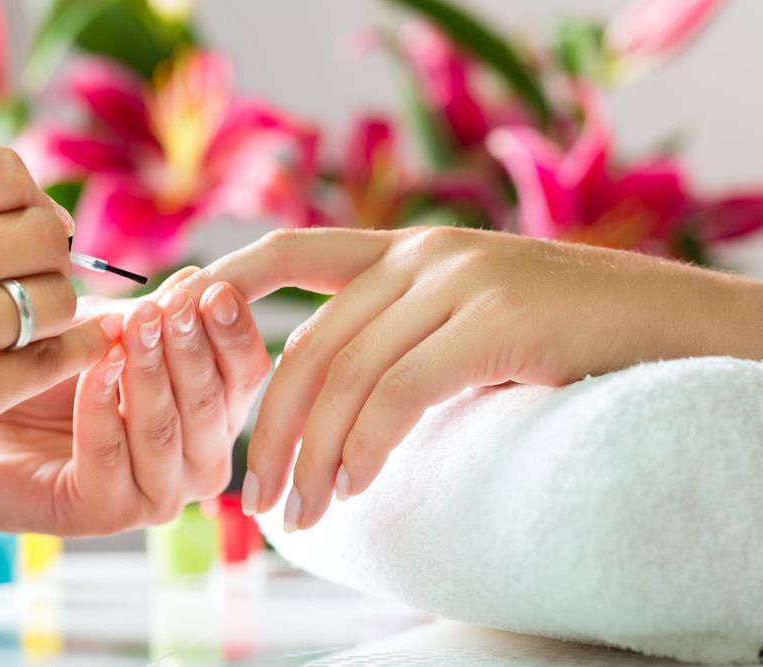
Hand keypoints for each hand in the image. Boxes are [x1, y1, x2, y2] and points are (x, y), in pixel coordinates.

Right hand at [0, 147, 111, 564]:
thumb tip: (36, 211)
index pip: (0, 171)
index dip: (34, 203)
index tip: (33, 239)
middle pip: (41, 231)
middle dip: (56, 261)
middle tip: (38, 289)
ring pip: (56, 296)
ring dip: (58, 316)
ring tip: (30, 333)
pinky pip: (55, 357)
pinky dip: (75, 353)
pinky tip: (71, 353)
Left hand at [0, 273, 270, 535]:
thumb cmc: (47, 368)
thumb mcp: (109, 330)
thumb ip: (157, 317)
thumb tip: (204, 283)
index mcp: (213, 412)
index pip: (245, 372)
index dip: (233, 331)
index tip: (214, 290)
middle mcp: (197, 459)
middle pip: (213, 404)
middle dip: (191, 350)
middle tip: (172, 307)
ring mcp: (156, 493)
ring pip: (167, 431)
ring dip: (151, 374)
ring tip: (134, 327)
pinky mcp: (105, 514)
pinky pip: (112, 455)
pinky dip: (103, 406)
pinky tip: (95, 368)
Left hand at [176, 226, 762, 530]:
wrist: (674, 327)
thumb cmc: (567, 339)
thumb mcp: (468, 326)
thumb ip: (403, 341)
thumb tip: (334, 409)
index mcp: (408, 251)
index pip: (291, 252)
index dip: (228, 283)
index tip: (182, 333)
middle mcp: (423, 255)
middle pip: (311, 343)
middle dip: (273, 427)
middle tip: (257, 498)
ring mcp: (458, 280)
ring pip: (348, 374)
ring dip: (313, 455)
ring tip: (301, 514)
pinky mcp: (494, 318)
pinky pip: (399, 391)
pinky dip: (364, 445)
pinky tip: (352, 485)